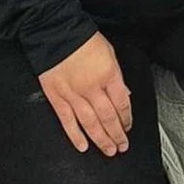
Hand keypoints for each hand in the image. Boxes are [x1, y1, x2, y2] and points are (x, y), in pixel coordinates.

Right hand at [38, 31, 133, 154]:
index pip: (122, 104)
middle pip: (108, 118)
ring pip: (90, 123)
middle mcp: (92, 88)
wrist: (55, 32)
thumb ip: (116, 76)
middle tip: (122, 147)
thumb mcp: (109, 53)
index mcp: (108, 75)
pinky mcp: (56, 97)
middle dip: (117, 135)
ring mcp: (73, 94)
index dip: (127, 119)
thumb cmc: (83, 40)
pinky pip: (67, 121)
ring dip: (101, 140)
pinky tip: (83, 146)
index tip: (128, 127)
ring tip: (108, 151)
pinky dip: (75, 135)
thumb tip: (123, 96)